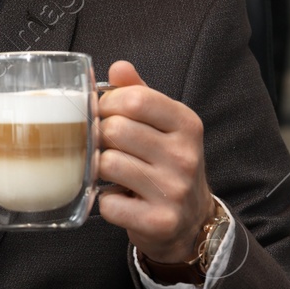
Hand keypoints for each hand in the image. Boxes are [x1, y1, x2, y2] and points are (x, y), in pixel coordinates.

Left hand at [96, 60, 215, 264]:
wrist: (190, 221)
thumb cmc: (166, 164)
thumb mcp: (162, 124)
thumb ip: (139, 93)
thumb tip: (118, 67)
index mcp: (186, 124)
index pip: (134, 99)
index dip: (106, 104)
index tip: (104, 114)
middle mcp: (185, 156)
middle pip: (114, 130)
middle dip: (100, 138)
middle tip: (107, 147)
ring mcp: (174, 190)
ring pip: (107, 164)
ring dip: (99, 170)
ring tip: (114, 173)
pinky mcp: (159, 221)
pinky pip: (107, 203)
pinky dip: (105, 202)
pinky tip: (119, 198)